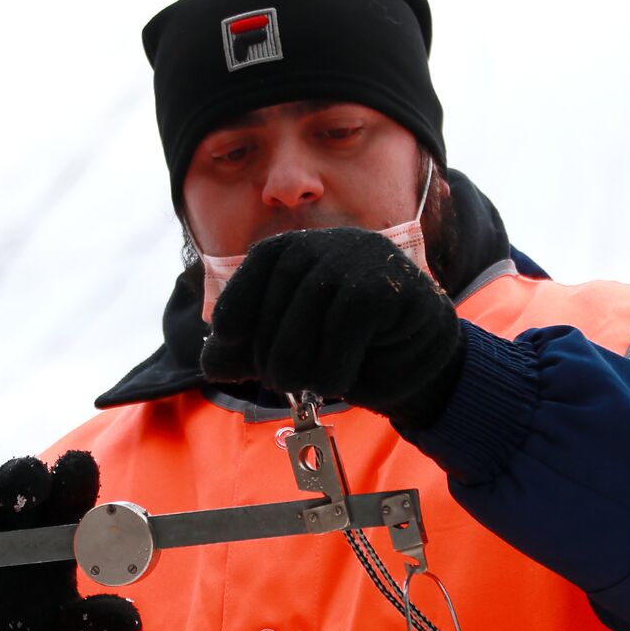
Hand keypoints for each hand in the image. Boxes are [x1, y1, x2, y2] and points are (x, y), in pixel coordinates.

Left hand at [199, 228, 463, 426]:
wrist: (420, 364)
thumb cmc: (352, 352)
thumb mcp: (294, 351)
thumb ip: (251, 352)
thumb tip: (210, 363)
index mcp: (301, 251)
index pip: (259, 265)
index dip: (237, 301)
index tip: (223, 337)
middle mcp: (328, 244)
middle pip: (278, 295)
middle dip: (269, 349)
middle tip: (279, 382)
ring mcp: (360, 258)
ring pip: (308, 312)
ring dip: (301, 363)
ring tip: (311, 386)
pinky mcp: (386, 285)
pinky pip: (345, 324)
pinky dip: (334, 363)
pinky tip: (337, 382)